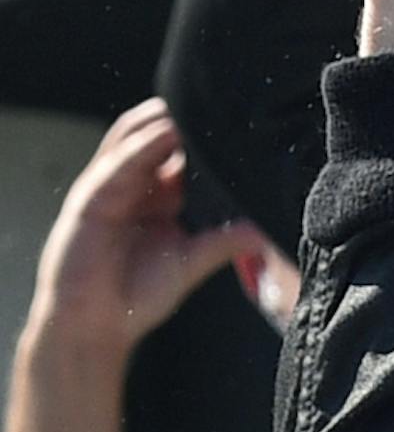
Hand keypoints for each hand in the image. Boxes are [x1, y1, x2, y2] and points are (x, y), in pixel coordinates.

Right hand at [29, 101, 265, 364]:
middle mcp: (136, 186)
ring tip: (194, 107)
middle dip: (185, 120)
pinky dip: (140, 146)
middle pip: (159, 137)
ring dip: (163, 122)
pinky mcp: (91, 196)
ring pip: (135, 138)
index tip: (239, 128)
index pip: (184, 155)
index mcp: (160, 197)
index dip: (207, 141)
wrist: (93, 325)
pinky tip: (163, 134)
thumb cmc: (134, 296)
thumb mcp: (190, 264)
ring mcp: (110, 186)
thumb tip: (264, 231)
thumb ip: (224, 242)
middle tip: (222, 107)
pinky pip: (117, 163)